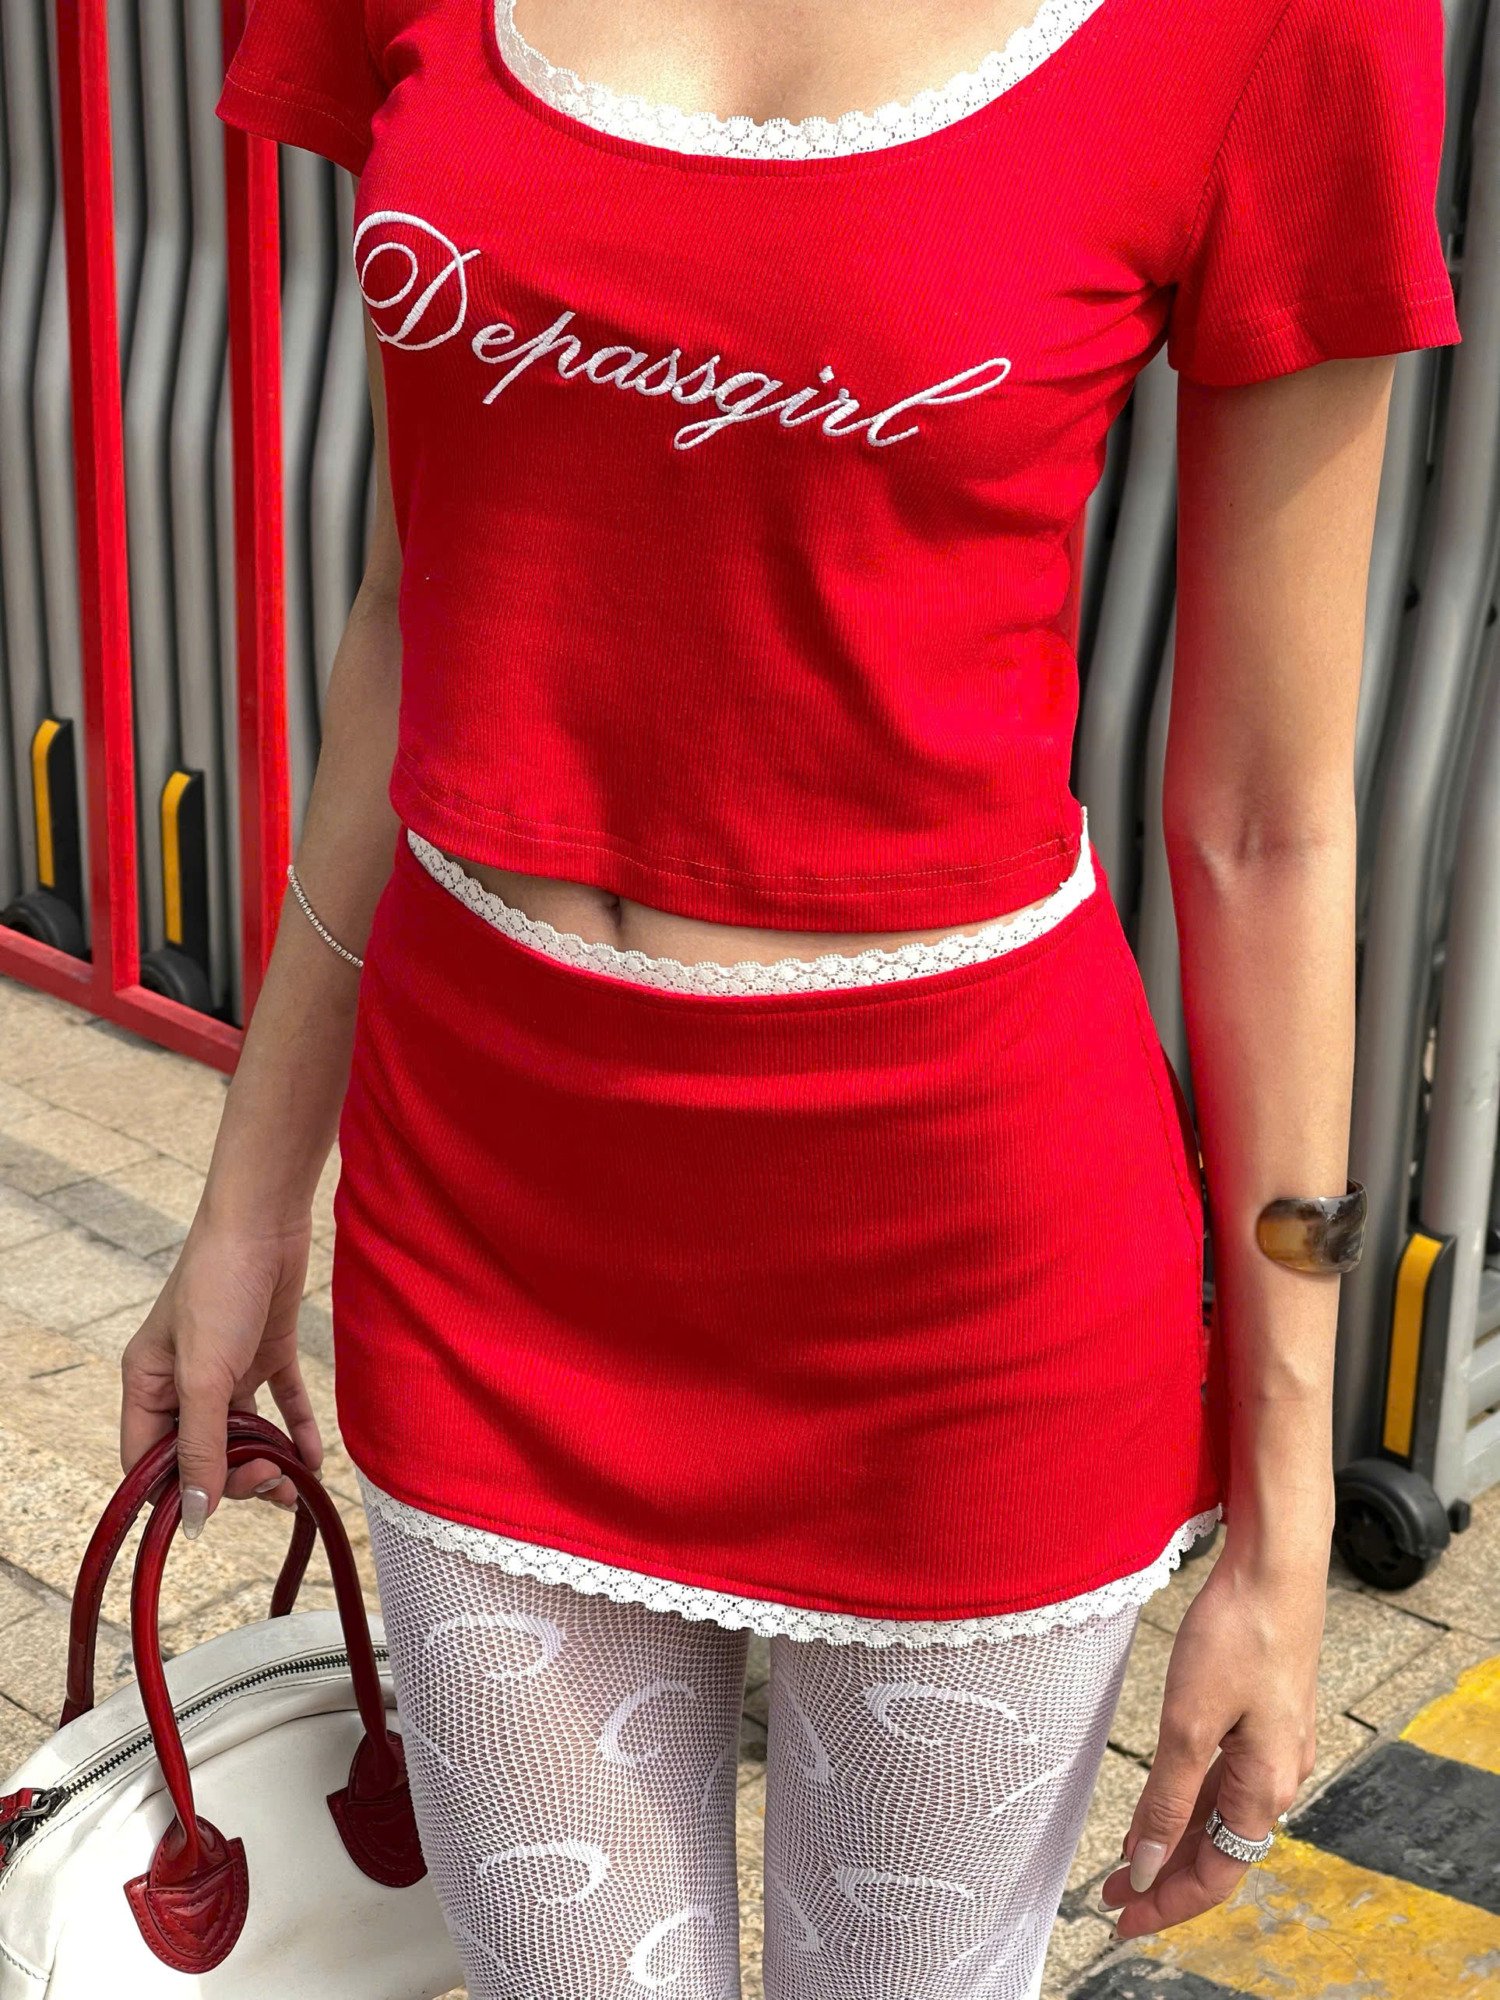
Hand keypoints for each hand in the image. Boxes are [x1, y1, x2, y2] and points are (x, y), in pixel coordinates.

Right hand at [119, 1205, 323, 1533]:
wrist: (264, 1220)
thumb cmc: (219, 1287)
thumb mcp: (205, 1375)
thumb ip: (202, 1444)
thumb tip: (194, 1513)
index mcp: (149, 1384)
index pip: (148, 1459)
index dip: (178, 1489)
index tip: (217, 1505)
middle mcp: (184, 1380)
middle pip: (202, 1450)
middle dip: (233, 1476)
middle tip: (269, 1481)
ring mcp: (228, 1365)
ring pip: (243, 1432)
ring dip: (267, 1461)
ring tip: (294, 1481)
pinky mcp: (267, 1349)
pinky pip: (281, 1402)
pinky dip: (297, 1430)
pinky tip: (315, 1457)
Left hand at [1099, 1524, 1328, 1936]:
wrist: (1275, 1567)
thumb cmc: (1237, 1635)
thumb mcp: (1188, 1722)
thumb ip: (1169, 1799)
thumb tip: (1147, 1866)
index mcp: (1265, 1787)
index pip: (1216, 1873)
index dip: (1169, 1903)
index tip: (1124, 1919)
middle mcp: (1278, 1775)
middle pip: (1220, 1850)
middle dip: (1166, 1877)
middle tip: (1113, 1897)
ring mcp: (1274, 1745)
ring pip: (1220, 1814)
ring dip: (1174, 1840)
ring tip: (1127, 1860)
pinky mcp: (1264, 1716)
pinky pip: (1225, 1779)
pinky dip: (1190, 1800)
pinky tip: (1164, 1801)